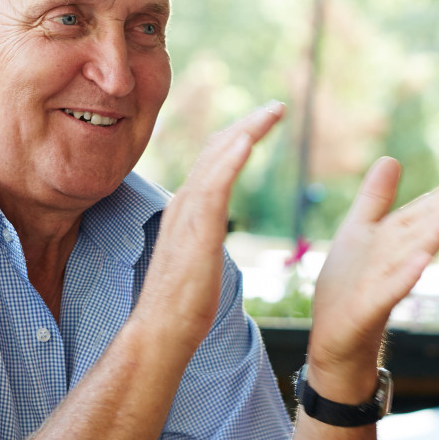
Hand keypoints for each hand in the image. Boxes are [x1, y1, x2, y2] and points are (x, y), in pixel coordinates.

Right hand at [133, 102, 285, 354]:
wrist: (161, 333)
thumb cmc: (181, 306)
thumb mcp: (199, 259)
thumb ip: (203, 237)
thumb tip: (212, 235)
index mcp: (186, 210)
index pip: (212, 162)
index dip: (237, 138)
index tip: (261, 123)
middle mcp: (184, 204)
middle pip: (215, 150)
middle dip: (247, 124)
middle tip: (277, 107)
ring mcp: (187, 216)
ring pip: (216, 160)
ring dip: (246, 131)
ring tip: (273, 112)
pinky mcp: (196, 233)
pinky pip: (214, 187)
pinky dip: (230, 159)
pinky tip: (248, 140)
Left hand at [307, 158, 438, 400]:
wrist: (334, 340)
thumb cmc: (348, 288)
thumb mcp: (358, 233)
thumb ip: (375, 199)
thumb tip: (391, 158)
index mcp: (390, 244)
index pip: (417, 217)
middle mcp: (393, 264)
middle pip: (419, 234)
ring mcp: (382, 287)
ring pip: (409, 258)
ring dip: (429, 237)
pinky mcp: (367, 309)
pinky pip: (389, 291)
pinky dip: (405, 277)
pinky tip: (420, 262)